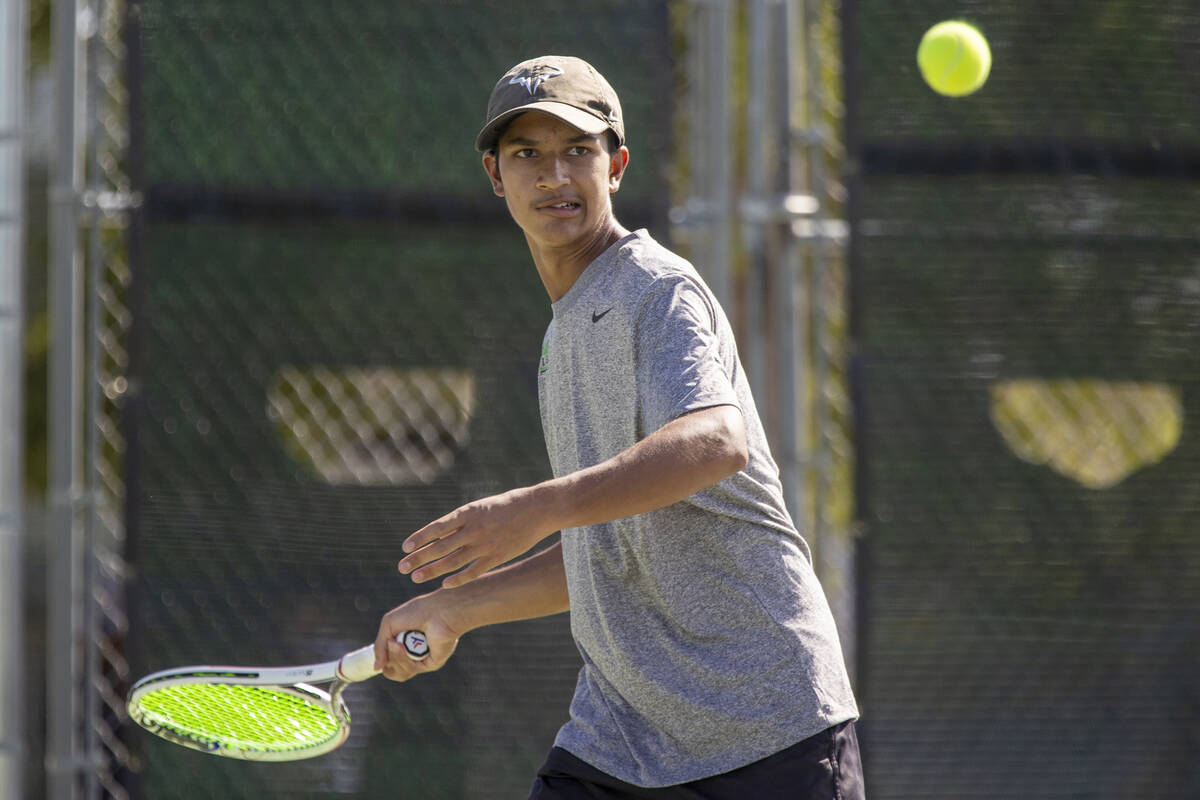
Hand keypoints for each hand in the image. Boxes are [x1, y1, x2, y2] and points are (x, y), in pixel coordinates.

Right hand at [373, 594, 458, 681]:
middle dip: (388, 657)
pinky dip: (403, 660)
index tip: (381, 650)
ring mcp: (422, 660)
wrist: (438, 612)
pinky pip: (410, 670)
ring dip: (395, 658)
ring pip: (399, 673)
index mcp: (405, 642)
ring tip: (397, 643)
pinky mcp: (430, 664)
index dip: (382, 658)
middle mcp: (413, 653)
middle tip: (391, 642)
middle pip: (391, 669)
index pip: (388, 660)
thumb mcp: (389, 624)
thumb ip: (379, 647)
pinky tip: (404, 647)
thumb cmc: (417, 612)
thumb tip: (376, 668)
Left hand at [399, 486, 556, 587]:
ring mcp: (485, 544)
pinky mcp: (497, 556)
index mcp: (468, 513)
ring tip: (416, 577)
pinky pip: (473, 571)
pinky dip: (458, 579)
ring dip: (432, 570)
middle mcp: (473, 529)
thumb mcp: (482, 506)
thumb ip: (462, 520)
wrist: (538, 508)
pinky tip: (445, 584)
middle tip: (402, 567)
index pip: (436, 528)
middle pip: (440, 547)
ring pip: (452, 561)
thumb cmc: (508, 505)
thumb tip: (440, 533)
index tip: (405, 548)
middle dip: (419, 558)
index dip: (419, 539)